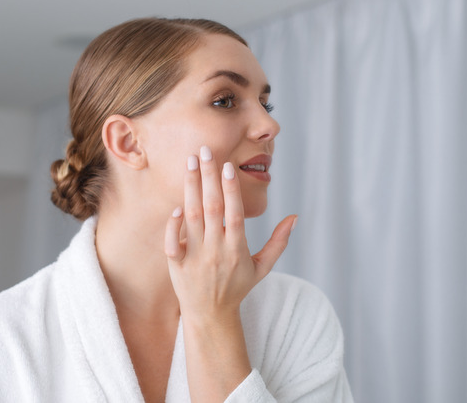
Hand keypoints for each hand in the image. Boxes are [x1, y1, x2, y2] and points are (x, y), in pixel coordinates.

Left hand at [164, 145, 296, 320]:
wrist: (211, 315)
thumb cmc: (237, 287)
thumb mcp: (262, 267)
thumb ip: (278, 242)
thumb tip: (294, 217)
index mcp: (236, 249)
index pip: (234, 214)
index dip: (231, 190)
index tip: (228, 166)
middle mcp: (215, 250)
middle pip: (211, 208)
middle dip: (208, 178)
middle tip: (204, 151)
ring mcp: (195, 256)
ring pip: (191, 217)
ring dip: (190, 188)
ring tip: (190, 163)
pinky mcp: (177, 264)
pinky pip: (172, 242)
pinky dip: (173, 225)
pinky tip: (176, 205)